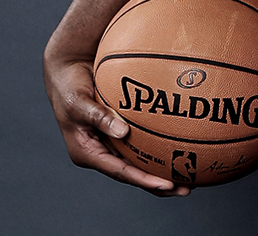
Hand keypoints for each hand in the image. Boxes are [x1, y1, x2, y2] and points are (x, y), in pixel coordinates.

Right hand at [43, 52, 189, 195]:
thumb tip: (123, 132)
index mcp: (87, 153)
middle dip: (159, 183)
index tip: (167, 185)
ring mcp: (110, 141)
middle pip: (133, 173)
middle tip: (186, 189)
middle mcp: (100, 151)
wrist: (68, 69)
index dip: (144, 180)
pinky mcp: (118, 129)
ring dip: (161, 169)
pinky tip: (177, 146)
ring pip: (138, 161)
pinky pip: (140, 141)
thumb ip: (99, 117)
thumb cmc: (68, 86)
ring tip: (188, 176)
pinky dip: (156, 146)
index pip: (120, 172)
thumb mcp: (78, 103)